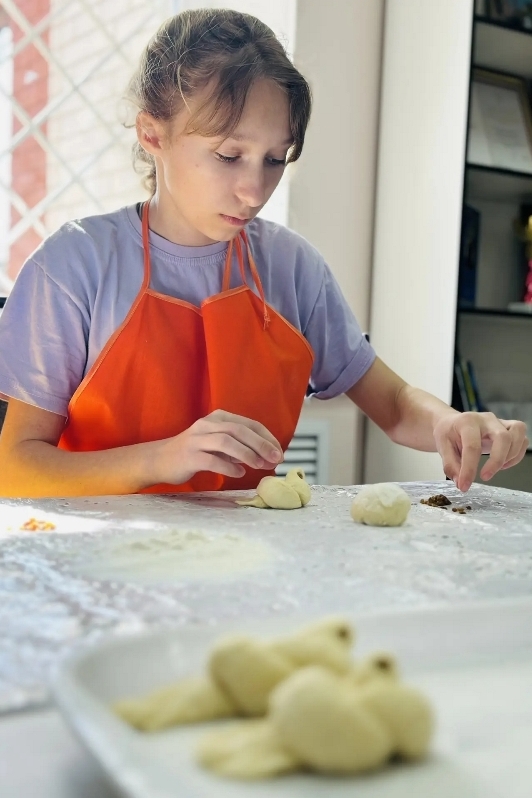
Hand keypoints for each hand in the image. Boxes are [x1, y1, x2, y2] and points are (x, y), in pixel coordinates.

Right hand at [153, 409, 282, 485]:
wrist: (159, 460)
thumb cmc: (193, 452)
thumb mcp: (218, 444)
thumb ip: (239, 447)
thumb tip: (266, 456)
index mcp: (218, 418)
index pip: (248, 424)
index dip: (266, 438)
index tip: (279, 452)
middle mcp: (207, 425)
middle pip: (239, 430)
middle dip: (261, 444)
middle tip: (276, 459)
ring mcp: (196, 440)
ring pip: (226, 441)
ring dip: (247, 454)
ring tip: (260, 466)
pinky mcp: (188, 456)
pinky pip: (212, 460)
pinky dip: (228, 467)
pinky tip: (239, 474)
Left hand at [433, 411, 528, 491]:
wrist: (452, 422)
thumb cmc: (448, 433)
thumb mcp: (442, 447)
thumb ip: (450, 465)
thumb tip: (460, 482)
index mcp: (467, 422)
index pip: (472, 446)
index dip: (469, 469)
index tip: (464, 485)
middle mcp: (486, 419)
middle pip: (503, 437)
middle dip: (497, 461)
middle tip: (485, 477)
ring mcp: (499, 422)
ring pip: (517, 434)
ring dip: (510, 456)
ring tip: (496, 468)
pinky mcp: (508, 428)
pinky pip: (522, 439)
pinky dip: (516, 455)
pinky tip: (503, 464)